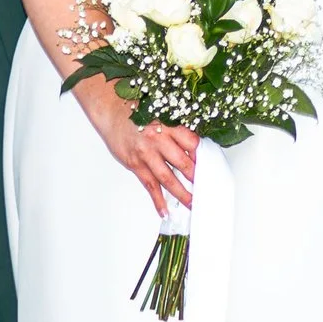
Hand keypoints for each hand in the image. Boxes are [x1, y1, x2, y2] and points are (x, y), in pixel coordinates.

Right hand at [74, 74, 198, 216]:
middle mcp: (158, 139)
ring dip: (182, 193)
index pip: (192, 143)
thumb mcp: (161, 113)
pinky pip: (149, 185)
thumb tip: (195, 147)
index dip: (202, 156)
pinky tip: (165, 210)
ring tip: (192, 203)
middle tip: (207, 188)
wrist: (112, 111)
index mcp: (169, 125)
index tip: (211, 166)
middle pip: (183, 162)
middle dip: (196, 178)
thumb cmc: (137, 111)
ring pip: (168, 178)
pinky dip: (158, 200)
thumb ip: (176, 129)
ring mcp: (146, 153)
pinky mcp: (135, 164)